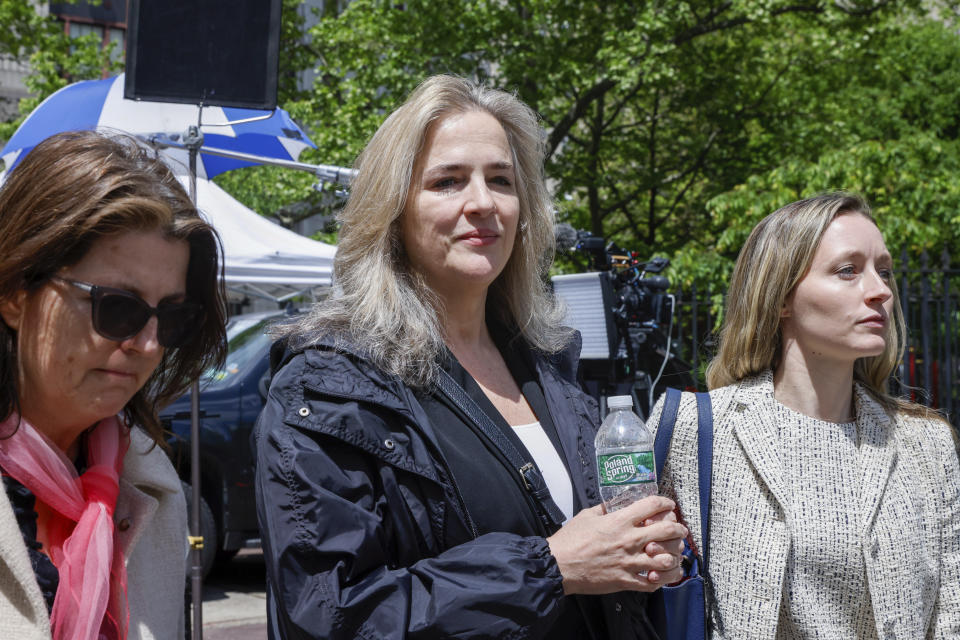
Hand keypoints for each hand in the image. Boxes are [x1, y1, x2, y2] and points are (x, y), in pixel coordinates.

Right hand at [546, 496, 686, 594]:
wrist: (558, 565)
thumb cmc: (569, 541)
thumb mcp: (586, 516)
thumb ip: (604, 509)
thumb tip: (613, 504)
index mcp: (619, 521)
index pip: (651, 506)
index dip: (665, 503)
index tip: (669, 505)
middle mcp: (628, 540)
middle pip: (666, 531)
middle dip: (678, 529)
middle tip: (680, 530)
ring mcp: (628, 562)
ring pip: (665, 559)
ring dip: (674, 555)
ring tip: (675, 554)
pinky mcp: (625, 580)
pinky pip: (652, 583)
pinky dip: (663, 579)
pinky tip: (664, 575)